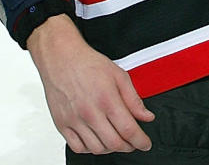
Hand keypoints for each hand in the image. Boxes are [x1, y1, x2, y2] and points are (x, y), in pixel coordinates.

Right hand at [28, 15, 154, 153]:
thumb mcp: (119, 76)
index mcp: (107, 100)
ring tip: (117, 140)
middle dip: (129, 147)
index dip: (141, 141)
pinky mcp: (61, 124)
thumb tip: (147, 116)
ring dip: (110, 149)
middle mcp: (90, 113)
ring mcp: (74, 121)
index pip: (128, 130)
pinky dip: (90, 149)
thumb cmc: (88, 64)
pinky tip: (97, 141)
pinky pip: (77, 147)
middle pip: (114, 143)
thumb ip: (134, 99)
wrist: (61, 58)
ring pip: (96, 149)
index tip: (145, 144)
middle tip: (134, 143)